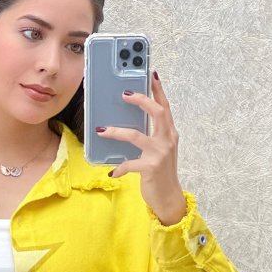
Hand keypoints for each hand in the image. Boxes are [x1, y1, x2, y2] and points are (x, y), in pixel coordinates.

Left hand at [98, 72, 185, 223]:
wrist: (169, 197)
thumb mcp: (158, 150)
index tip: (151, 73)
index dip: (158, 89)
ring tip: (102, 129)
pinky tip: (112, 171)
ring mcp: (160, 154)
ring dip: (117, 131)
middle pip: (158, 112)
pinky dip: (119, 167)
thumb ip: (150, 135)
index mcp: (169, 133)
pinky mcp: (150, 168)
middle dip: (142, 100)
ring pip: (137, 135)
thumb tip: (130, 121)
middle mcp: (168, 140)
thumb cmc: (161, 172)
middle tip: (125, 94)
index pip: (165, 106)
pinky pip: (129, 163)